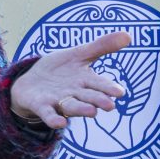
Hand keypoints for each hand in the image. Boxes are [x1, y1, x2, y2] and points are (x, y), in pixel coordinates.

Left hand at [7, 30, 132, 129]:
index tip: (119, 92)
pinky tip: (60, 123)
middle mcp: (75, 94)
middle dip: (98, 100)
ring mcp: (58, 101)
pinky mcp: (42, 107)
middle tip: (109, 105)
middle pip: (88, 97)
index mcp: (86, 81)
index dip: (109, 88)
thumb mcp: (79, 54)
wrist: (30, 82)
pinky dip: (54, 119)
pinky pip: (49, 114)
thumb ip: (101, 46)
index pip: (100, 85)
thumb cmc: (60, 70)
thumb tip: (129, 35)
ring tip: (92, 112)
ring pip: (71, 106)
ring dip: (81, 110)